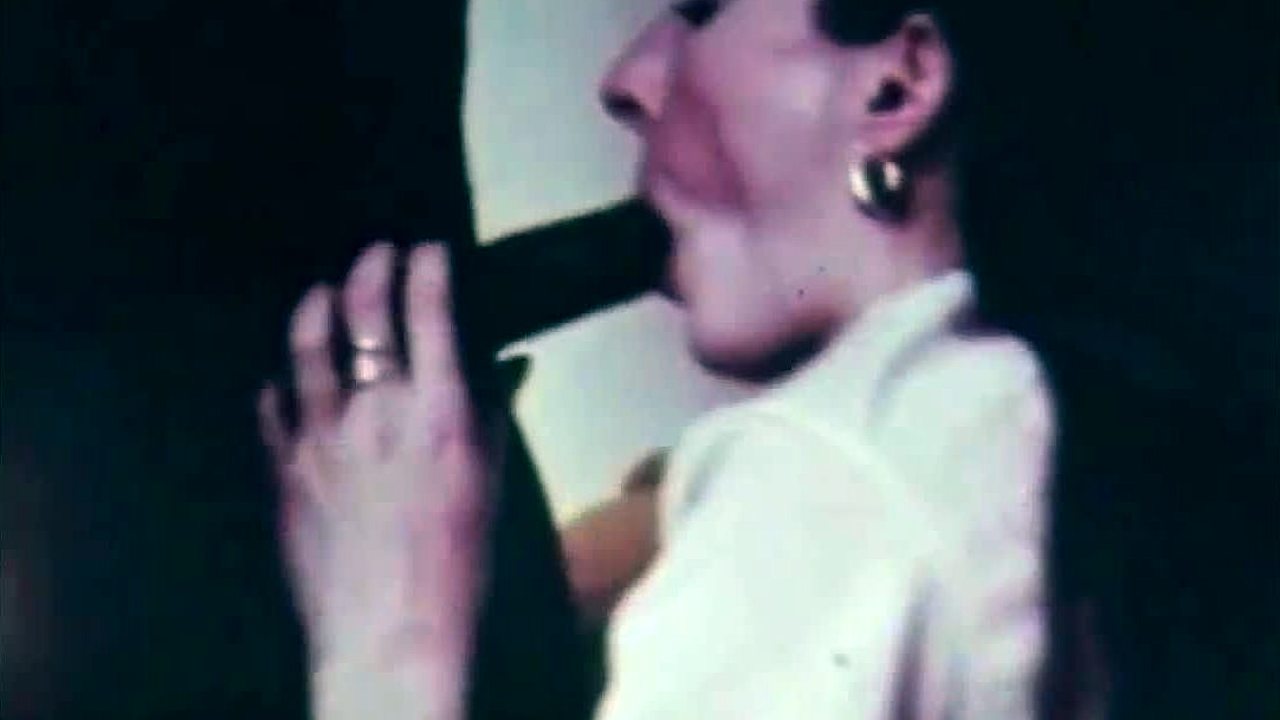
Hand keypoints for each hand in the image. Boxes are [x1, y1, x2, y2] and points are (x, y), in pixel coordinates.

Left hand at [258, 241, 490, 718]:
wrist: (390, 628)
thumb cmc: (455, 562)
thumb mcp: (489, 482)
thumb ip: (490, 412)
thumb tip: (505, 365)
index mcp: (436, 412)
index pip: (428, 312)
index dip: (427, 268)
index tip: (429, 250)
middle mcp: (375, 409)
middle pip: (363, 312)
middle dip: (371, 268)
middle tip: (378, 253)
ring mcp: (320, 434)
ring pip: (306, 345)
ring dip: (317, 306)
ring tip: (324, 292)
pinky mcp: (283, 465)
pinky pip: (273, 402)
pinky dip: (282, 378)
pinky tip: (288, 374)